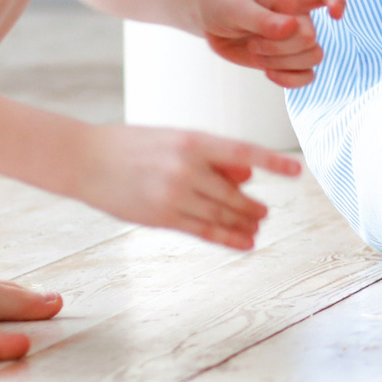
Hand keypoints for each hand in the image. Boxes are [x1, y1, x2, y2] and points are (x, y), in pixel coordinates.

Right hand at [73, 123, 301, 250]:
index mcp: (192, 140)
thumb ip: (211, 156)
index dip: (273, 162)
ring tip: (257, 227)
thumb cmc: (133, 145)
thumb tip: (246, 175)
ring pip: (221, 214)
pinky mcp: (162, 217)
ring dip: (243, 223)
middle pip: (234, 193)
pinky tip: (245, 242)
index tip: (296, 171)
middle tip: (265, 213)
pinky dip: (227, 238)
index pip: (243, 151)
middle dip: (252, 206)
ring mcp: (174, 194)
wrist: (85, 160)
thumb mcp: (174, 139)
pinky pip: (203, 231)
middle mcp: (186, 167)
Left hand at [199, 0, 346, 87]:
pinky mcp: (286, 62)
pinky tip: (268, 73)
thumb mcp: (237, 8)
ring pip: (312, 59)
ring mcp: (294, 42)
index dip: (337, 1)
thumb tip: (292, 28)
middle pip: (312, 39)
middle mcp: (300, 19)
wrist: (211, 20)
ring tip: (255, 51)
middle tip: (253, 40)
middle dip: (280, 47)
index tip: (335, 14)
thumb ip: (263, 19)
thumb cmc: (225, 3)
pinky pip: (306, 78)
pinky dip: (289, 80)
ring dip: (281, 62)